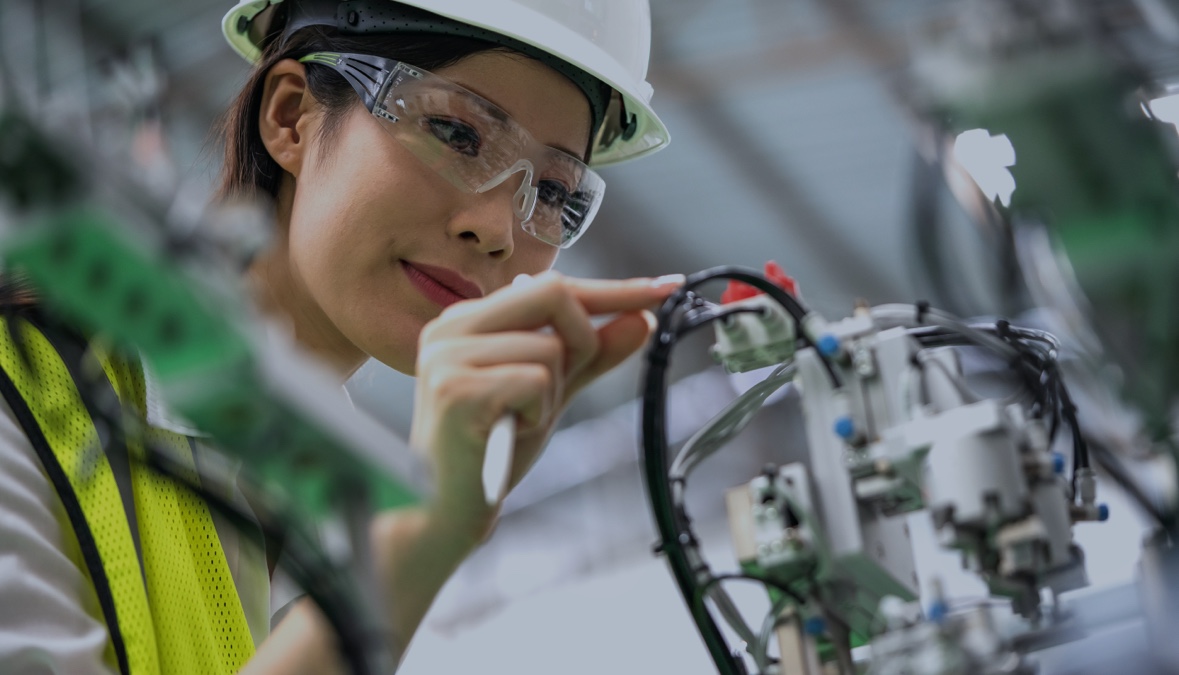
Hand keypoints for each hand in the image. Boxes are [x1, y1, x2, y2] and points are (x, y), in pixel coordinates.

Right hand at [409, 271, 682, 541]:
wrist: (446, 512)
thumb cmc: (492, 451)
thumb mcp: (552, 393)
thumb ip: (593, 355)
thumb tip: (642, 318)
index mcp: (469, 320)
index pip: (552, 286)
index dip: (614, 290)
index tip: (665, 287)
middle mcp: (452, 327)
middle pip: (554, 292)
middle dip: (583, 339)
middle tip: (562, 385)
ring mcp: (449, 355)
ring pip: (550, 346)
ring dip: (552, 393)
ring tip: (517, 421)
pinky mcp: (456, 388)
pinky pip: (535, 379)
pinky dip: (538, 412)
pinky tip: (508, 432)